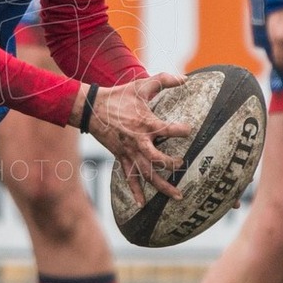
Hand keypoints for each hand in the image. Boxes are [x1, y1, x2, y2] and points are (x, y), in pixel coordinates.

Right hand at [88, 72, 191, 205]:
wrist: (92, 108)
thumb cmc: (119, 96)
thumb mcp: (141, 85)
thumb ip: (164, 80)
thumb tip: (185, 78)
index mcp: (146, 124)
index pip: (169, 130)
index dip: (182, 130)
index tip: (190, 130)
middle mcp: (139, 142)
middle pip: (158, 160)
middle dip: (172, 165)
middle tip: (183, 164)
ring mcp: (130, 152)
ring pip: (148, 174)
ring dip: (163, 187)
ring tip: (178, 196)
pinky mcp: (122, 158)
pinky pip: (129, 177)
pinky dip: (135, 192)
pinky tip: (142, 204)